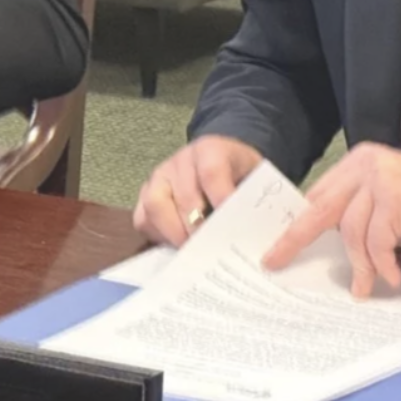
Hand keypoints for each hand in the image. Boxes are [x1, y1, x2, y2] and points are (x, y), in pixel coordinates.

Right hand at [133, 135, 262, 246]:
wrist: (222, 159)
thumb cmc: (239, 173)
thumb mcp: (256, 175)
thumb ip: (254, 197)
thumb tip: (257, 230)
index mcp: (211, 149)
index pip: (211, 172)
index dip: (220, 200)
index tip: (230, 225)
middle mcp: (181, 160)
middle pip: (183, 195)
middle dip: (198, 228)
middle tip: (213, 249)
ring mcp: (159, 176)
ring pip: (155, 206)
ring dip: (175, 234)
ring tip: (193, 251)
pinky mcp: (146, 194)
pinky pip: (142, 218)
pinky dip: (158, 236)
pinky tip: (177, 245)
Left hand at [263, 143, 400, 296]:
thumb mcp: (389, 198)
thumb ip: (358, 209)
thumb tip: (320, 237)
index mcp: (361, 160)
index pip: (320, 193)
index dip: (298, 221)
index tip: (278, 244)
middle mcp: (368, 164)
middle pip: (321, 207)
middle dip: (295, 238)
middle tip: (276, 261)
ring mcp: (382, 180)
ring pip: (350, 231)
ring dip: (361, 264)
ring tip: (370, 283)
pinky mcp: (397, 200)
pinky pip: (376, 242)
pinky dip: (384, 264)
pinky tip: (396, 272)